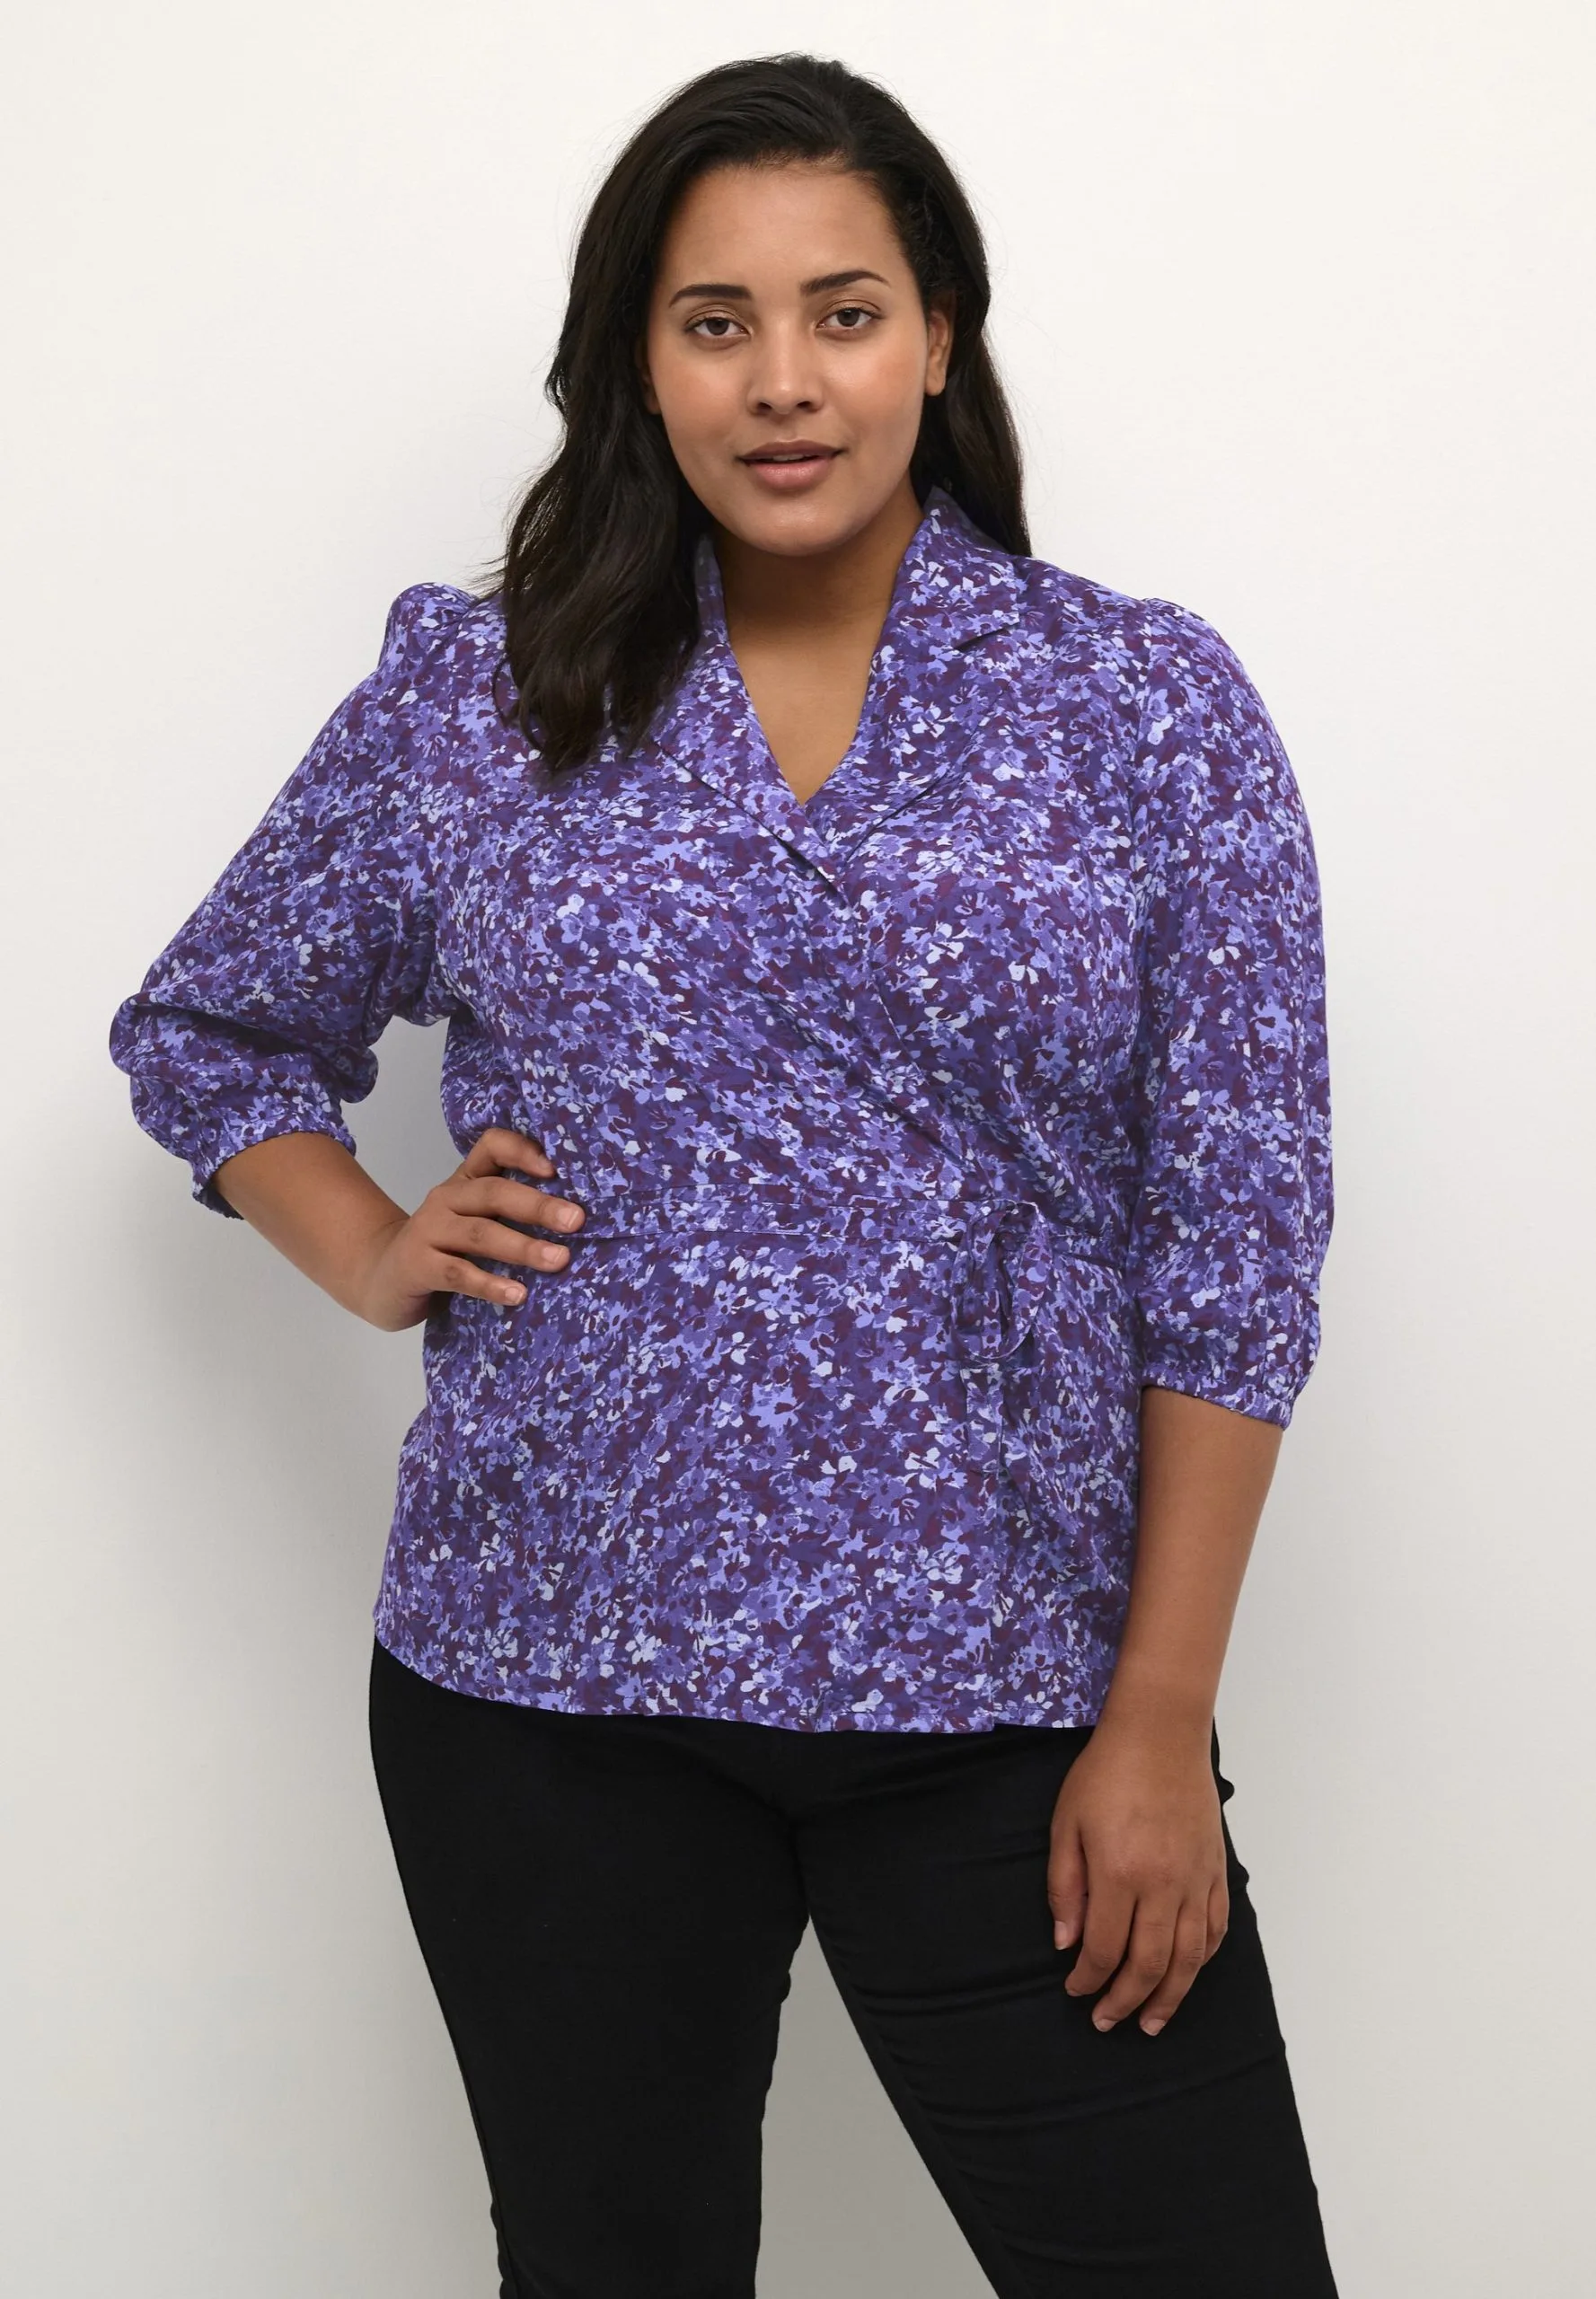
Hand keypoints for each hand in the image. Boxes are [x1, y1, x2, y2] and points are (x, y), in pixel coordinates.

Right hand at [350, 1126, 584, 1331]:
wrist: (381, 1277)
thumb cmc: (443, 1249)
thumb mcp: (474, 1222)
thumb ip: (511, 1214)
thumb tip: (575, 1219)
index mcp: (466, 1181)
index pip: (492, 1147)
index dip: (523, 1151)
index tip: (557, 1169)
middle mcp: (447, 1198)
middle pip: (494, 1192)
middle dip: (538, 1206)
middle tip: (576, 1221)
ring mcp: (429, 1231)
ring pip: (480, 1233)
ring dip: (522, 1247)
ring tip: (558, 1260)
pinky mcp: (418, 1266)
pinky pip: (458, 1273)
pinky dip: (490, 1284)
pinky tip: (517, 1295)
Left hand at [1047, 1715, 1228, 2036]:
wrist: (1161, 1734)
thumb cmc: (1106, 1773)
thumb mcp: (1066, 1823)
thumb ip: (1065, 1886)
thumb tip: (1066, 1943)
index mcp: (1120, 1874)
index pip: (1104, 1948)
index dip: (1088, 1980)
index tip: (1075, 1992)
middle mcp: (1163, 1885)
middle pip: (1149, 1964)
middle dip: (1125, 2000)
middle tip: (1107, 2022)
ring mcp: (1195, 1880)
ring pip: (1188, 1958)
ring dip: (1170, 1997)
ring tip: (1151, 2022)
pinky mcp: (1216, 1870)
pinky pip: (1215, 1929)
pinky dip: (1201, 1960)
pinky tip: (1187, 1974)